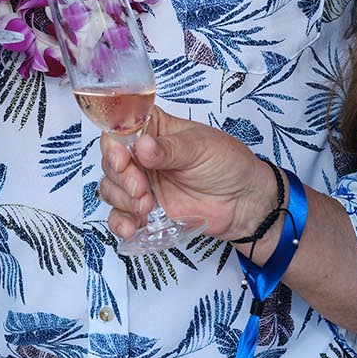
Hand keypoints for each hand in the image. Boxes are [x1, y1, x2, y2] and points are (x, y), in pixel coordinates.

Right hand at [98, 110, 282, 246]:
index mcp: (155, 130)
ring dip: (122, 200)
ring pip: (111, 189)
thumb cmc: (229, 164)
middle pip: (111, 162)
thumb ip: (170, 149)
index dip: (114, 145)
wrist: (245, 203)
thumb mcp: (201, 148)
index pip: (121, 130)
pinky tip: (131, 227)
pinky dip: (120, 221)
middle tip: (142, 190)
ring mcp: (143, 184)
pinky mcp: (146, 210)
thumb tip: (142, 146)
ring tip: (147, 208)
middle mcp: (143, 156)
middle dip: (121, 178)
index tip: (123, 160)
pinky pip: (121, 215)